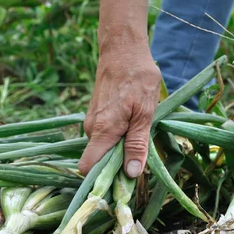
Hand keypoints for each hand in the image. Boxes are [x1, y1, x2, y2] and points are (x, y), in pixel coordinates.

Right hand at [78, 43, 160, 177]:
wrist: (122, 49)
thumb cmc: (137, 78)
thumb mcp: (145, 113)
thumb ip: (137, 144)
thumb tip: (132, 174)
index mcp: (102, 131)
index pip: (88, 168)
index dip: (103, 180)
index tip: (122, 184)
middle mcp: (91, 129)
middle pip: (98, 162)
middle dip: (117, 167)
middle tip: (141, 161)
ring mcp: (91, 122)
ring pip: (102, 150)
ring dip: (119, 151)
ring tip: (139, 139)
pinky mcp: (95, 117)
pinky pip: (104, 138)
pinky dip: (117, 140)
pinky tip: (132, 128)